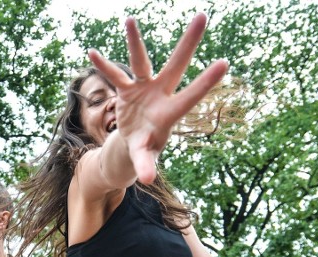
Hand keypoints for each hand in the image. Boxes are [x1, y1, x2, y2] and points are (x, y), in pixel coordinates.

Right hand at [88, 14, 227, 182]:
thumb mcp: (144, 158)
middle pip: (175, 65)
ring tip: (129, 20)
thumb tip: (147, 179)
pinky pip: (114, 76)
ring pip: (140, 62)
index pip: (190, 96)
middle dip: (188, 43)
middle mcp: (160, 94)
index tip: (225, 63)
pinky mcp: (126, 90)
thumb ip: (146, 164)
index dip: (205, 82)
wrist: (133, 143)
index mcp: (169, 113)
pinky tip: (92, 52)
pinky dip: (103, 66)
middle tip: (202, 15)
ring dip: (135, 42)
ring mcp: (143, 89)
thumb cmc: (145, 150)